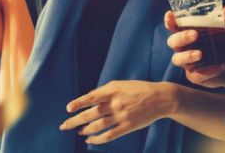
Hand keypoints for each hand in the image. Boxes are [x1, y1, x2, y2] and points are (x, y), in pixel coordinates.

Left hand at [60, 80, 175, 144]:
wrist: (161, 98)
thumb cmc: (139, 89)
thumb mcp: (122, 84)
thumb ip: (104, 90)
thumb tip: (87, 98)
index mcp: (113, 91)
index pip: (91, 98)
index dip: (79, 103)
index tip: (68, 109)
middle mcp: (116, 103)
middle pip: (91, 114)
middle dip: (74, 121)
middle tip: (64, 126)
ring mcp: (122, 116)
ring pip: (97, 126)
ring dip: (85, 130)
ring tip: (79, 131)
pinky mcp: (128, 126)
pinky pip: (109, 136)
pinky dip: (97, 139)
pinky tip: (90, 140)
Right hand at [165, 4, 224, 89]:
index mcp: (188, 33)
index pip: (174, 26)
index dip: (170, 21)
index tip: (170, 15)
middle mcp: (184, 47)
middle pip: (173, 41)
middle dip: (181, 37)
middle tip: (194, 34)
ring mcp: (187, 63)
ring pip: (177, 59)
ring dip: (187, 55)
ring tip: (200, 54)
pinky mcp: (194, 76)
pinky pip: (196, 75)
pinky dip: (209, 70)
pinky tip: (221, 66)